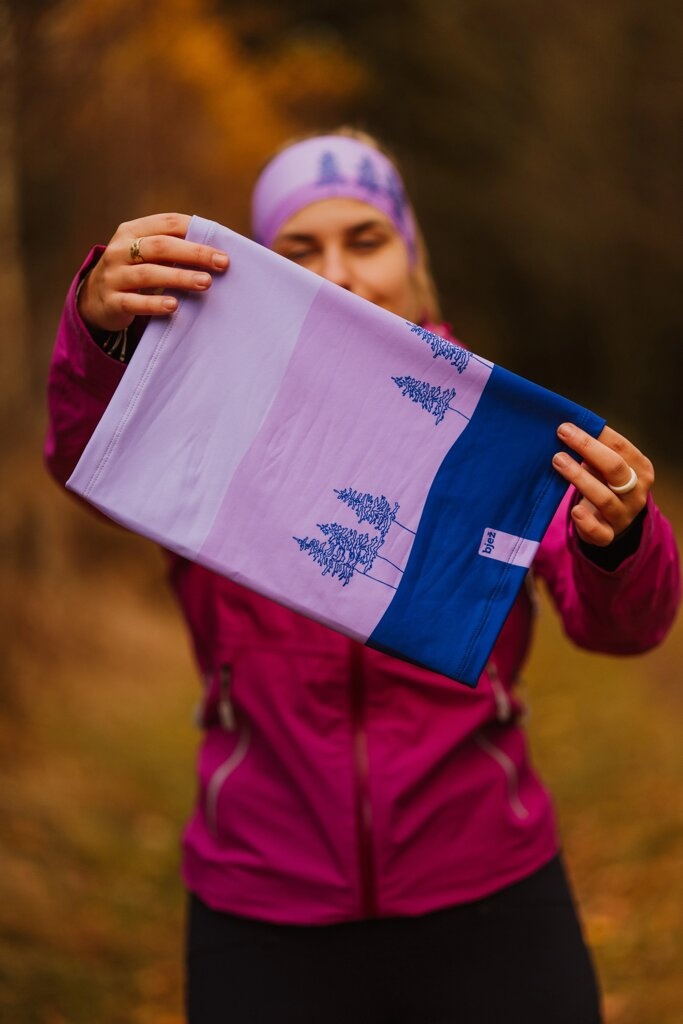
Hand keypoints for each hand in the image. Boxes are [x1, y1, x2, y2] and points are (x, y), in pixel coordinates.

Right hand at [77, 213, 228, 331]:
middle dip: (194, 253)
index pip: (167, 223)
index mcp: (132, 231)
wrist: (95, 299)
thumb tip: (217, 252)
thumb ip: (173, 249)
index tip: (223, 248)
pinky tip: (175, 306)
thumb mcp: (146, 254)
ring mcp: (114, 276)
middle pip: (160, 246)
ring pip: (149, 274)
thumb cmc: (134, 272)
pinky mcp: (112, 302)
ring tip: (206, 283)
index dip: (195, 231)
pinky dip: (155, 304)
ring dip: (180, 277)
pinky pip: (135, 302)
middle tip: (222, 263)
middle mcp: (119, 250)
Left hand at [552, 423, 653, 545]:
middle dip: (586, 448)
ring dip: (579, 478)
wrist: (610, 520)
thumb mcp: (606, 466)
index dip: (595, 434)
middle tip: (562, 435)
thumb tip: (567, 427)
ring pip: (604, 498)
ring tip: (557, 461)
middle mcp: (637, 493)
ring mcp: (624, 515)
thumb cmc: (604, 483)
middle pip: (614, 468)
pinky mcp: (609, 535)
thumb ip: (594, 450)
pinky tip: (574, 510)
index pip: (620, 447)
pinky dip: (586, 522)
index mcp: (641, 469)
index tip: (568, 425)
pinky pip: (600, 532)